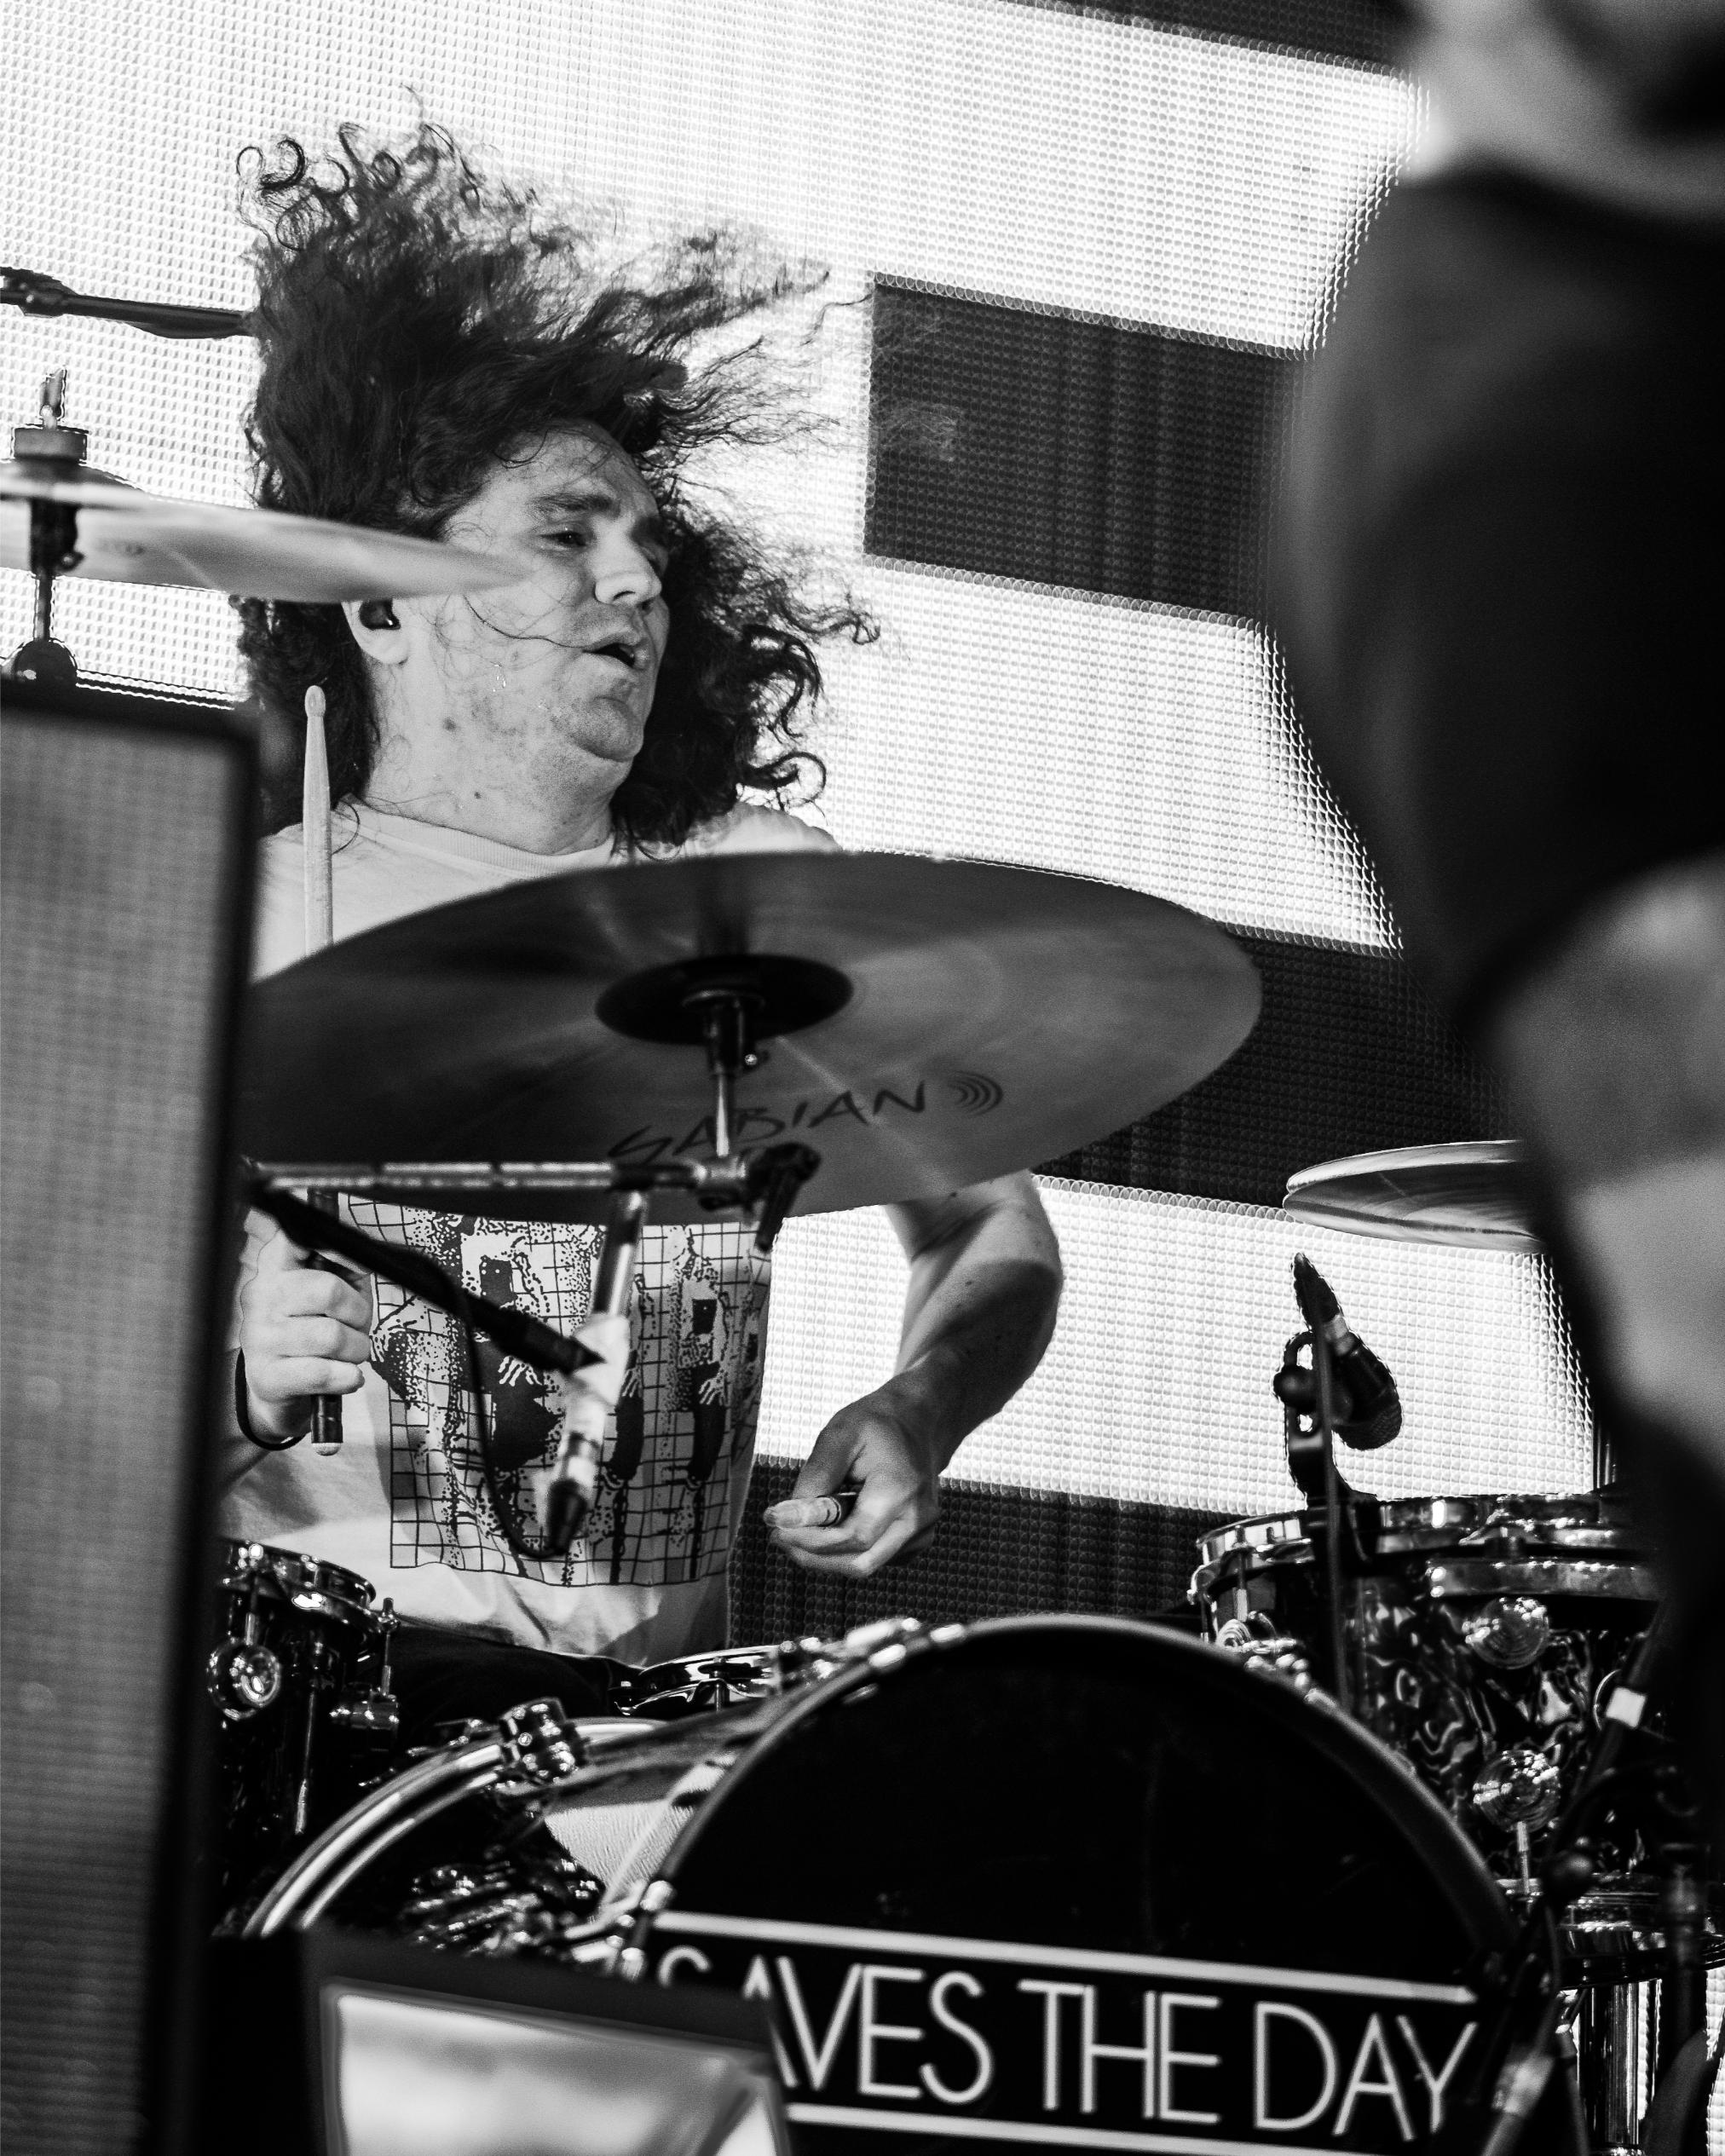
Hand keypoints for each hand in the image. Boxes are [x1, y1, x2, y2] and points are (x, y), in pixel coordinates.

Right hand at [239, 1219, 372, 1440]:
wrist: (276, 1388)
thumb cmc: (312, 1331)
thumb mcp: (332, 1293)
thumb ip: (347, 1269)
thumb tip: (363, 1256)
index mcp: (276, 1267)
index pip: (294, 1237)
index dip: (330, 1243)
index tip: (350, 1256)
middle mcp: (260, 1297)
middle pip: (329, 1291)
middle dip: (359, 1314)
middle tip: (357, 1327)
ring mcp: (259, 1337)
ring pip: (332, 1336)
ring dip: (356, 1349)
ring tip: (350, 1353)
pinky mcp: (266, 1376)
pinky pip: (323, 1373)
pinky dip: (346, 1377)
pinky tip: (345, 1376)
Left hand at [764, 1382, 941, 1576]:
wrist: (917, 1423)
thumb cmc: (877, 1426)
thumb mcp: (841, 1434)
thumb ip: (817, 1476)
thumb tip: (790, 1516)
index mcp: (900, 1489)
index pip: (853, 1537)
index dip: (810, 1539)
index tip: (776, 1527)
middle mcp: (917, 1517)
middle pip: (860, 1563)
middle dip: (813, 1555)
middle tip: (779, 1536)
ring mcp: (921, 1532)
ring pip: (866, 1565)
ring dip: (826, 1556)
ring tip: (798, 1530)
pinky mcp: (916, 1541)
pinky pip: (875, 1558)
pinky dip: (846, 1550)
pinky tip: (831, 1525)